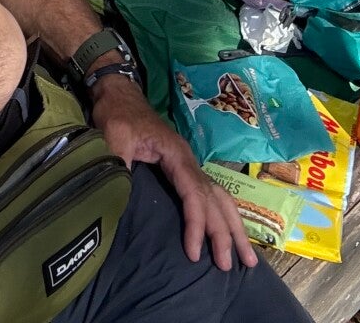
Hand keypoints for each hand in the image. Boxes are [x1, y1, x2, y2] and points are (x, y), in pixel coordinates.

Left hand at [85, 75, 257, 271]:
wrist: (118, 93)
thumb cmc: (117, 114)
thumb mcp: (113, 135)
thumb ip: (120, 162)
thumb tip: (122, 192)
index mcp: (177, 155)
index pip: (194, 195)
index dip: (196, 224)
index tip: (193, 253)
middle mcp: (189, 161)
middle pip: (215, 200)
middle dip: (225, 234)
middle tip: (230, 266)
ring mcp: (189, 164)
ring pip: (220, 198)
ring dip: (233, 227)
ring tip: (246, 258)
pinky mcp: (183, 169)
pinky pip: (210, 195)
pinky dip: (223, 216)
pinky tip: (229, 233)